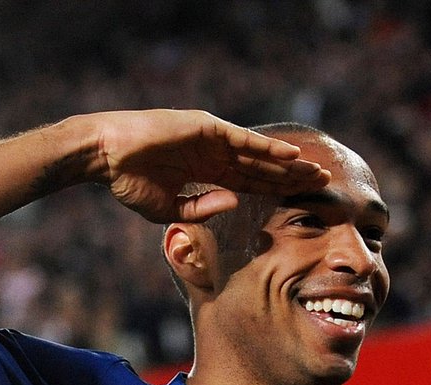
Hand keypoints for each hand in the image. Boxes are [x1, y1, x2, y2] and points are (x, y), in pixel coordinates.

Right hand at [88, 109, 329, 222]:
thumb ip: (200, 209)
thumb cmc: (130, 181)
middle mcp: (213, 154)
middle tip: (322, 182)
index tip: (300, 199)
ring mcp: (212, 140)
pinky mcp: (207, 128)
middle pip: (260, 167)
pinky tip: (290, 157)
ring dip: (287, 163)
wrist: (107, 156)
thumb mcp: (168, 210)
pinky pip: (243, 139)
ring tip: (315, 171)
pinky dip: (266, 148)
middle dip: (290, 176)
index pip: (248, 182)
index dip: (274, 190)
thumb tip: (234, 201)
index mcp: (205, 173)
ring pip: (258, 153)